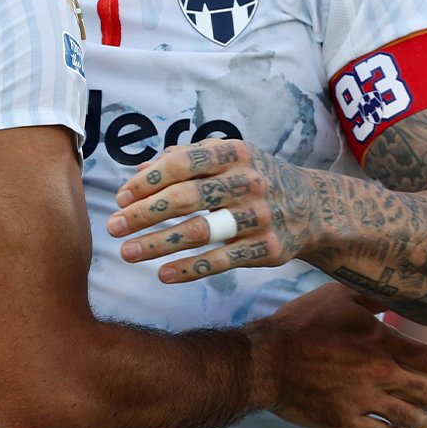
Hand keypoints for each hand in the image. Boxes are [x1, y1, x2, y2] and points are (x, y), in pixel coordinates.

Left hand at [109, 139, 317, 282]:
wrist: (313, 207)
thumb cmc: (254, 179)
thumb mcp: (229, 158)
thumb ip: (184, 160)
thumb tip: (138, 173)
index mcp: (235, 153)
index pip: (182, 162)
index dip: (148, 181)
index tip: (121, 199)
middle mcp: (248, 182)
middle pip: (187, 197)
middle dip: (144, 214)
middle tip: (113, 227)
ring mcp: (259, 216)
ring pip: (201, 231)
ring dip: (158, 243)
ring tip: (127, 253)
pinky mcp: (267, 249)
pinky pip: (221, 261)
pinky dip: (189, 268)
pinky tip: (162, 274)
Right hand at [246, 283, 426, 427]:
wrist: (267, 359)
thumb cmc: (303, 322)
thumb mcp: (340, 295)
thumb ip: (374, 297)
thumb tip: (399, 296)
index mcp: (381, 343)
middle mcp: (379, 374)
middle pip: (425, 392)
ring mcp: (362, 400)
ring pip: (408, 418)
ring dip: (424, 421)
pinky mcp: (345, 421)